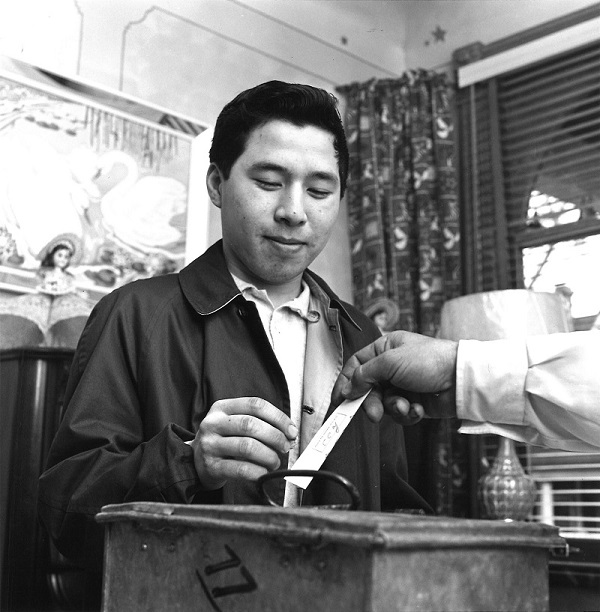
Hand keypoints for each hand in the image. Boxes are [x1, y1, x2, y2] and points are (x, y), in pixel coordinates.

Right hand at [191, 397, 297, 489]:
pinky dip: (258, 471)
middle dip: (275, 437)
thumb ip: (259, 423)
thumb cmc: (222, 439)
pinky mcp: (211, 466)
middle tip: (285, 446)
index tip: (291, 430)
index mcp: (222, 407)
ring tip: (275, 461)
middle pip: (251, 425)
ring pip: (247, 447)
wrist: (194, 461)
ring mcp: (210, 445)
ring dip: (268, 456)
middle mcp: (213, 423)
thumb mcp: (234, 423)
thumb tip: (289, 434)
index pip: (255, 405)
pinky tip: (264, 472)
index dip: (278, 417)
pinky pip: (240, 469)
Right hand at [331, 331, 457, 422]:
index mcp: (385, 348)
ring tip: (404, 406)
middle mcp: (392, 366)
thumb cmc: (431, 360)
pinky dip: (407, 414)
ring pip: (382, 404)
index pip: (356, 365)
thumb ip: (365, 374)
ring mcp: (403, 385)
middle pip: (368, 388)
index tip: (339, 399)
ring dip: (392, 408)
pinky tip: (417, 409)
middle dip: (370, 402)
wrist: (461, 379)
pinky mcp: (414, 402)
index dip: (346, 382)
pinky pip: (399, 413)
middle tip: (373, 412)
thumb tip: (349, 387)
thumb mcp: (390, 361)